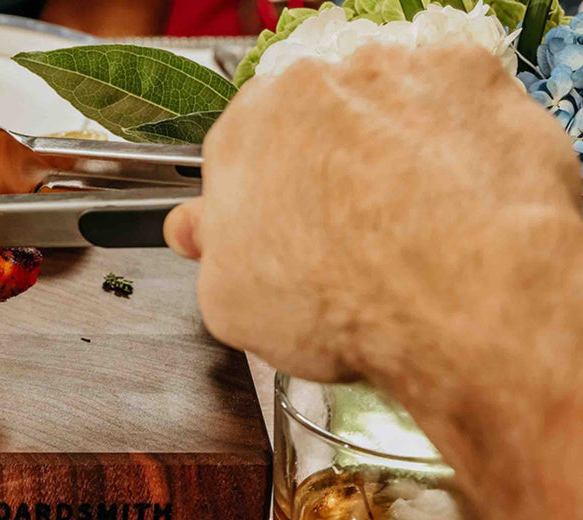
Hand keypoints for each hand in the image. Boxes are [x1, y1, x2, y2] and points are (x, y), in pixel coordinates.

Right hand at [163, 45, 581, 383]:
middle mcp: (310, 87)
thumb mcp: (231, 304)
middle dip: (326, 169)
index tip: (282, 231)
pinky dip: (455, 140)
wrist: (458, 291)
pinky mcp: (467, 74)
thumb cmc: (340, 301)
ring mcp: (392, 72)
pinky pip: (454, 101)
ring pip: (384, 108)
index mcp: (241, 135)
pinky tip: (455, 198)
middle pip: (313, 123)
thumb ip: (208, 252)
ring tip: (410, 224)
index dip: (263, 200)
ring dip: (391, 150)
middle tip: (349, 235)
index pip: (243, 155)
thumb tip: (196, 230)